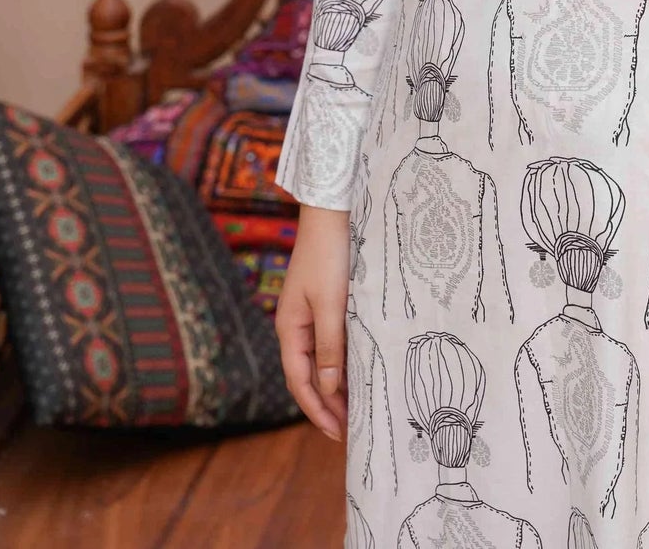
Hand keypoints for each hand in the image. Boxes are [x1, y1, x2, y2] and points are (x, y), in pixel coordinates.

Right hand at [275, 203, 351, 440]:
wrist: (331, 213)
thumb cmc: (329, 255)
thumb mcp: (331, 303)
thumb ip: (330, 346)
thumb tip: (330, 387)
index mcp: (289, 329)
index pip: (300, 382)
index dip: (318, 410)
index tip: (338, 435)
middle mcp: (295, 326)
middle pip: (309, 377)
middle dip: (328, 406)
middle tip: (351, 432)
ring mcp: (309, 316)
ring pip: (321, 362)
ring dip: (336, 387)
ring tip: (358, 410)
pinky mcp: (325, 305)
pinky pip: (331, 344)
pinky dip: (343, 363)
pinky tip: (359, 373)